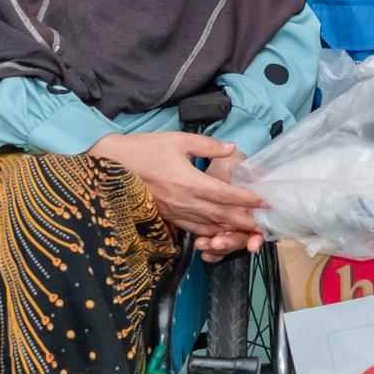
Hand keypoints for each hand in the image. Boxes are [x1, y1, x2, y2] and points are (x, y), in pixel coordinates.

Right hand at [91, 131, 266, 241]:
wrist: (110, 166)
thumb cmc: (144, 149)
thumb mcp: (178, 140)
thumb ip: (207, 145)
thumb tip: (231, 147)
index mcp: (189, 181)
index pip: (225, 194)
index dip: (246, 199)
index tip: (263, 202)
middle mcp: (184, 201)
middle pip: (221, 215)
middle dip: (244, 221)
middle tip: (263, 225)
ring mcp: (174, 212)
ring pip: (207, 225)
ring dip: (229, 230)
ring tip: (247, 233)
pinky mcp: (165, 217)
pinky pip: (191, 228)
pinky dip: (208, 232)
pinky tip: (218, 232)